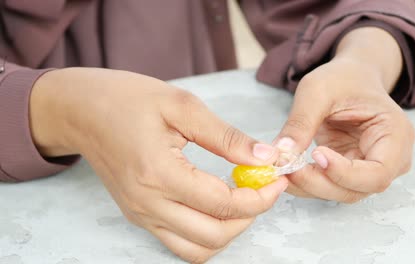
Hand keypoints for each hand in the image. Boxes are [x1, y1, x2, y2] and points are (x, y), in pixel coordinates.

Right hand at [30, 68, 287, 262]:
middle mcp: (147, 204)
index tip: (277, 179)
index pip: (222, 205)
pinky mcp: (138, 215)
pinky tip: (216, 204)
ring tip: (242, 199)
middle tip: (264, 188)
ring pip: (197, 249)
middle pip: (213, 236)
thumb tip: (264, 157)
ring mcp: (140, 215)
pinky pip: (179, 242)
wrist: (80, 111)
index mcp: (158, 173)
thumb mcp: (182, 106)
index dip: (259, 197)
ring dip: (228, 230)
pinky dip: (206, 232)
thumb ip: (225, 136)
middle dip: (249, 217)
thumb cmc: (127, 99)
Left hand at [274, 27, 413, 202]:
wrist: (350, 78)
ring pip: (341, 192)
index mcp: (395, 135)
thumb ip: (301, 122)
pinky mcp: (349, 172)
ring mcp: (369, 169)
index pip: (377, 172)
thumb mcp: (317, 90)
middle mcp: (390, 160)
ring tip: (282, 168)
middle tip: (286, 167)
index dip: (345, 172)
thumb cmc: (343, 79)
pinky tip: (288, 170)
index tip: (316, 154)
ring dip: (309, 186)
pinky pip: (329, 185)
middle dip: (319, 183)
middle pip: (357, 189)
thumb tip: (281, 154)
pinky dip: (307, 182)